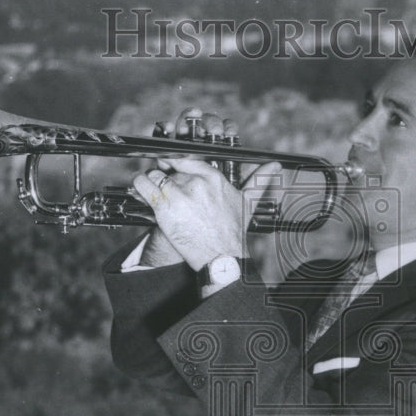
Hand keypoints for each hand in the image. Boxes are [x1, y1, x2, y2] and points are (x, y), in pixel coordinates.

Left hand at [132, 158, 282, 272]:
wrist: (221, 258)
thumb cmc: (232, 232)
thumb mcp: (247, 202)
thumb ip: (259, 180)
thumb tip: (275, 166)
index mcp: (213, 176)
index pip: (186, 157)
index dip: (176, 163)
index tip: (172, 168)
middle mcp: (196, 182)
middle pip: (170, 169)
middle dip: (167, 179)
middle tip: (170, 194)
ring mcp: (179, 193)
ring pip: (154, 174)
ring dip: (152, 184)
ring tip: (157, 196)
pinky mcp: (164, 206)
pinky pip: (143, 185)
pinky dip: (139, 187)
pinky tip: (143, 194)